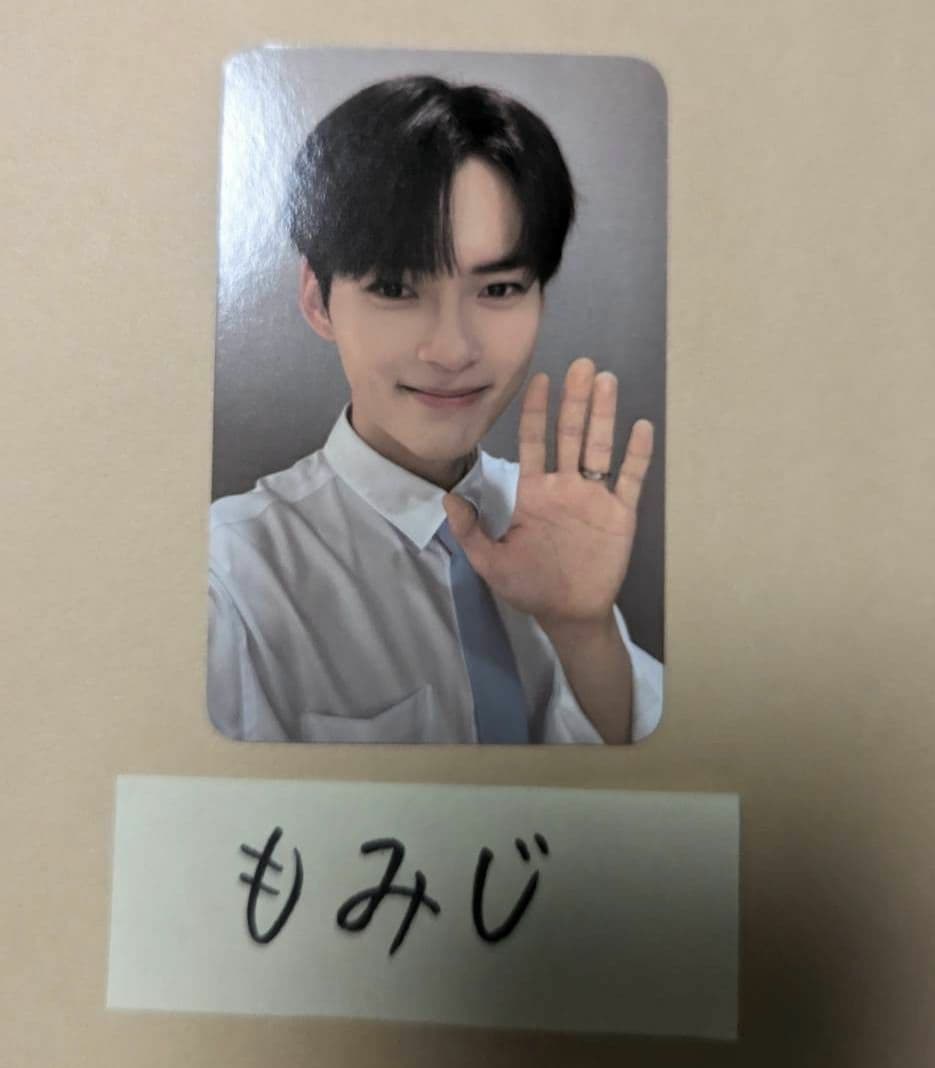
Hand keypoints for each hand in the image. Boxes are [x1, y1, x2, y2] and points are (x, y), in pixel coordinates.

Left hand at [443, 356, 652, 629]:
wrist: (568, 613)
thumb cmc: (528, 586)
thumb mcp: (490, 562)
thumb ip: (470, 531)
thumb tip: (447, 496)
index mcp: (534, 492)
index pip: (534, 442)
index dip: (536, 411)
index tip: (539, 378)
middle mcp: (564, 485)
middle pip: (570, 434)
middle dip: (574, 400)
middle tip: (581, 365)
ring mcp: (594, 496)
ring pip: (600, 447)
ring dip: (604, 415)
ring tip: (606, 381)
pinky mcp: (619, 513)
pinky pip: (629, 478)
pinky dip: (636, 454)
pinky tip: (640, 427)